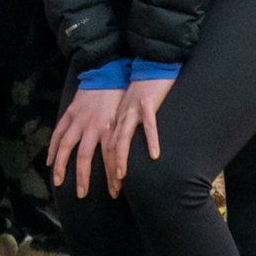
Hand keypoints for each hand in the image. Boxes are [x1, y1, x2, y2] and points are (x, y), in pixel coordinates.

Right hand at [48, 86, 122, 200]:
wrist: (109, 72)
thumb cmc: (121, 97)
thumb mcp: (126, 117)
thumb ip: (123, 137)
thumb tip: (128, 159)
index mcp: (110, 127)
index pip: (110, 157)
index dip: (112, 176)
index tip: (115, 191)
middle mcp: (93, 126)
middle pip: (86, 156)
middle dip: (84, 176)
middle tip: (82, 194)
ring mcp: (78, 120)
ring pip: (66, 146)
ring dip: (62, 165)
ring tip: (59, 182)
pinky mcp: (70, 113)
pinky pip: (58, 133)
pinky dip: (53, 148)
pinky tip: (50, 161)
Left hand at [102, 77, 174, 197]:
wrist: (149, 64)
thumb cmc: (140, 89)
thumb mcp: (125, 110)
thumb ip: (121, 128)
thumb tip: (118, 150)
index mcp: (112, 120)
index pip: (102, 149)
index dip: (101, 169)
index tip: (102, 188)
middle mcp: (118, 117)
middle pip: (108, 148)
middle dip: (107, 171)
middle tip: (111, 192)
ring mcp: (132, 110)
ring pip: (123, 138)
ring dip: (121, 159)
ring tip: (121, 177)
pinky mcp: (147, 103)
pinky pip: (149, 124)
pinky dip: (151, 139)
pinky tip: (155, 155)